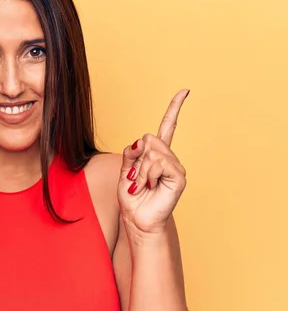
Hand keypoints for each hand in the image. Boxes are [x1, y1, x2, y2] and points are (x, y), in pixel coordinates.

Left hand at [118, 89, 189, 235]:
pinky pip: (160, 163)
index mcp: (156, 154)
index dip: (174, 109)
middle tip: (137, 178)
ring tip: (144, 184)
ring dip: (141, 170)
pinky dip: (149, 174)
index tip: (185, 91)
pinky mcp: (179, 177)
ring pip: (153, 152)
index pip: (167, 127)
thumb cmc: (132, 198)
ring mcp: (175, 167)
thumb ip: (131, 153)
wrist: (137, 219)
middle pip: (149, 138)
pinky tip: (151, 186)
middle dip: (137, 158)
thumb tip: (141, 140)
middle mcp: (169, 158)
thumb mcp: (125, 170)